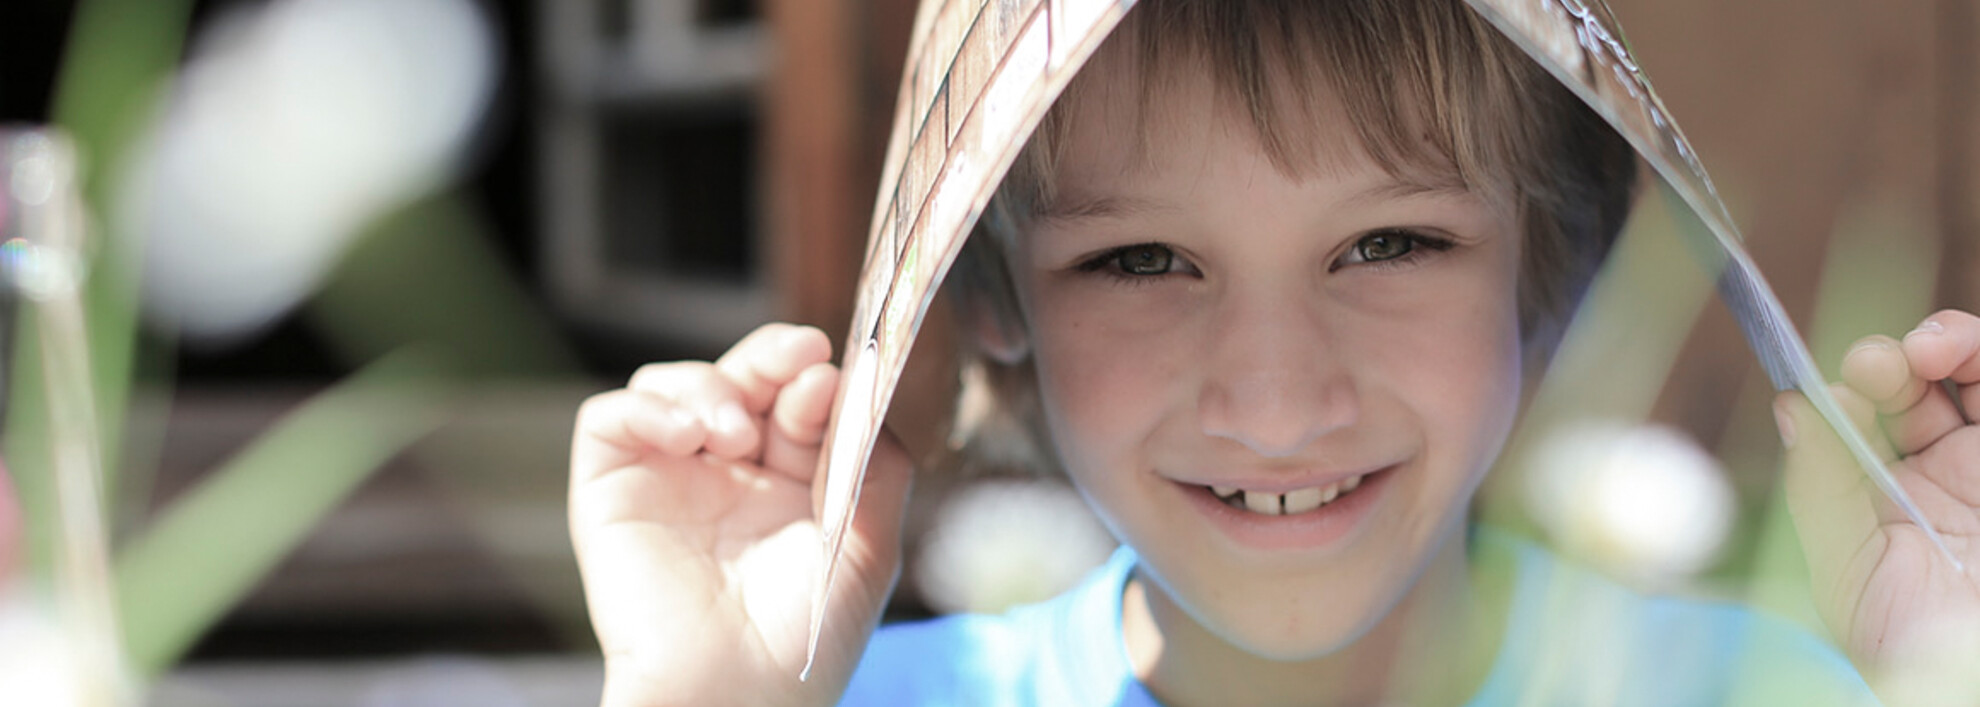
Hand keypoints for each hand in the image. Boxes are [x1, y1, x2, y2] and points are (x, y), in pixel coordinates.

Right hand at [569, 323, 914, 706]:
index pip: (798, 400)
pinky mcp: (611, 489)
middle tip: (798, 356)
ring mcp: (668, 476)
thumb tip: (861, 386)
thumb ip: (877, 464)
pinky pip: (612, 416)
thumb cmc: (806, 635)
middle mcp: (728, 473)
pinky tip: (688, 434)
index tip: (830, 376)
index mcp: (792, 484)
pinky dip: (648, 406)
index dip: (815, 378)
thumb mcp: (870, 544)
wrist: (735, 691)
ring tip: (735, 434)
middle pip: (740, 376)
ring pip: (677, 383)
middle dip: (769, 357)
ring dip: (711, 385)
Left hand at [1778, 310, 1979, 701]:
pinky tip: (1950, 355)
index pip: (1850, 422)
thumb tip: (1790, 409)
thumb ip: (1821, 489)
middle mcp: (1932, 471)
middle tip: (1871, 366)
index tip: (1816, 391)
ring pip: (1964, 373)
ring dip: (1939, 342)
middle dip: (1882, 361)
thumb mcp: (1848, 568)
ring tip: (1920, 351)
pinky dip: (1975, 352)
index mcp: (1876, 495)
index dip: (1834, 394)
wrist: (1969, 676)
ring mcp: (1979, 462)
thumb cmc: (1907, 636)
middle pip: (1905, 386)